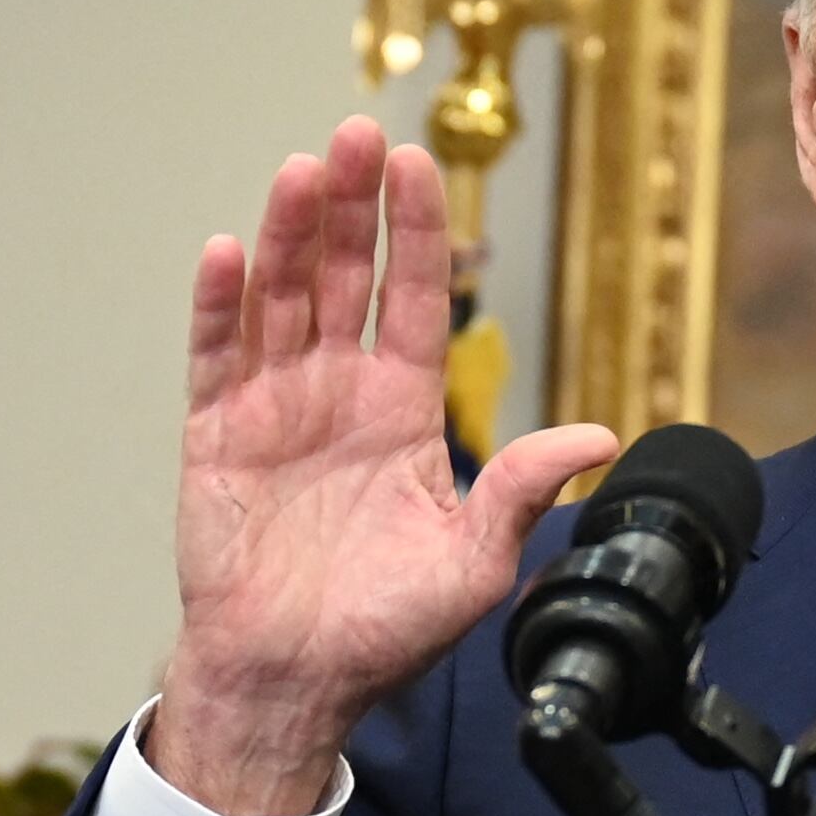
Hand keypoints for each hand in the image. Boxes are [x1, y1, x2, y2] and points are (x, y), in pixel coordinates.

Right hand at [150, 117, 617, 815]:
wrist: (298, 679)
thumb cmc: (385, 629)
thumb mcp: (474, 562)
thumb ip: (522, 490)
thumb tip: (599, 436)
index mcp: (405, 412)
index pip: (417, 299)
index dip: (418, 233)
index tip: (418, 165)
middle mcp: (340, 393)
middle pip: (345, 277)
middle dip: (351, 207)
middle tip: (357, 136)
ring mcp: (275, 407)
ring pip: (282, 298)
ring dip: (288, 234)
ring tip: (300, 171)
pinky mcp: (217, 434)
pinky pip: (216, 356)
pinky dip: (220, 304)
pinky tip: (229, 251)